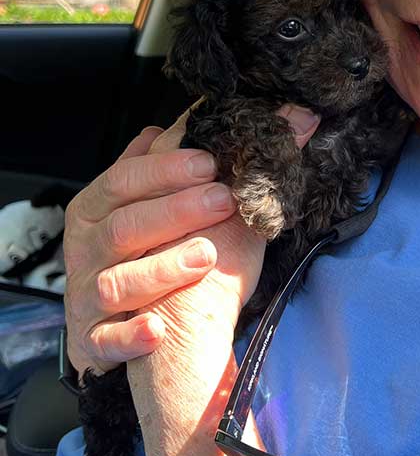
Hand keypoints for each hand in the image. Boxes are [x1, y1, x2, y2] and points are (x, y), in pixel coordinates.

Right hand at [63, 104, 319, 377]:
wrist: (145, 323)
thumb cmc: (160, 246)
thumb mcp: (178, 198)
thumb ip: (211, 157)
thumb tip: (292, 114)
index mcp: (102, 206)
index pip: (125, 178)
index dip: (166, 170)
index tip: (211, 162)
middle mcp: (90, 248)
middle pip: (124, 226)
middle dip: (174, 212)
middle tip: (224, 200)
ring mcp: (91, 296)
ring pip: (116, 282)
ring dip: (161, 268)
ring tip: (207, 254)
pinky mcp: (96, 341)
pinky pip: (107, 341)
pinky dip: (131, 336)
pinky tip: (157, 329)